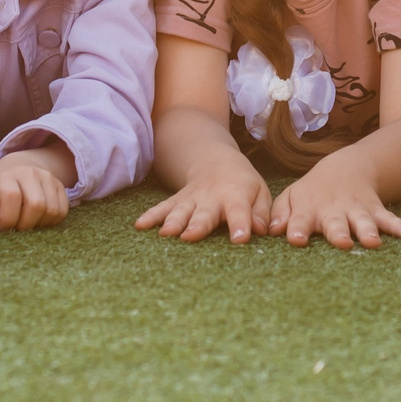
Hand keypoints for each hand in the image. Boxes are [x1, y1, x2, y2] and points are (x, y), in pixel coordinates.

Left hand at [0, 151, 71, 230]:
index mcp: (6, 174)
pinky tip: (39, 220)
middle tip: (17, 228)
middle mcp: (29, 172)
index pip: (12, 197)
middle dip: (26, 224)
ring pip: (51, 210)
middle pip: (36, 205)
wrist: (21, 166)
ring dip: (39, 225)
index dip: (8, 218)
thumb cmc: (1, 185)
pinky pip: (62, 211)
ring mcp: (48, 177)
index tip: (3, 227)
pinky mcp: (60, 185)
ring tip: (28, 224)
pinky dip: (51, 222)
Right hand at [135, 160, 273, 243]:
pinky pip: (162, 208)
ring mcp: (191, 199)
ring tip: (166, 234)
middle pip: (204, 213)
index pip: (240, 211)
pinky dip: (151, 216)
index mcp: (236, 196)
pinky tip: (139, 226)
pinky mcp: (176, 201)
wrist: (216, 162)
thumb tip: (261, 229)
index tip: (240, 239)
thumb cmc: (243, 184)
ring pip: (181, 211)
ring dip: (173, 222)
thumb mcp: (260, 192)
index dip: (241, 224)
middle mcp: (211, 198)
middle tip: (191, 236)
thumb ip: (261, 212)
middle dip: (198, 225)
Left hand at [269, 155, 400, 249]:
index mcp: (309, 210)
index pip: (300, 221)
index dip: (297, 229)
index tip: (296, 239)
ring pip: (363, 222)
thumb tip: (269, 231)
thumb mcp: (292, 198)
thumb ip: (279, 214)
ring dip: (369, 231)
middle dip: (339, 233)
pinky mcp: (375, 210)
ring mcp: (356, 211)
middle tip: (343, 243)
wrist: (346, 168)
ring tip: (374, 243)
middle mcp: (334, 211)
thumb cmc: (312, 192)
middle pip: (336, 224)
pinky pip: (390, 219)